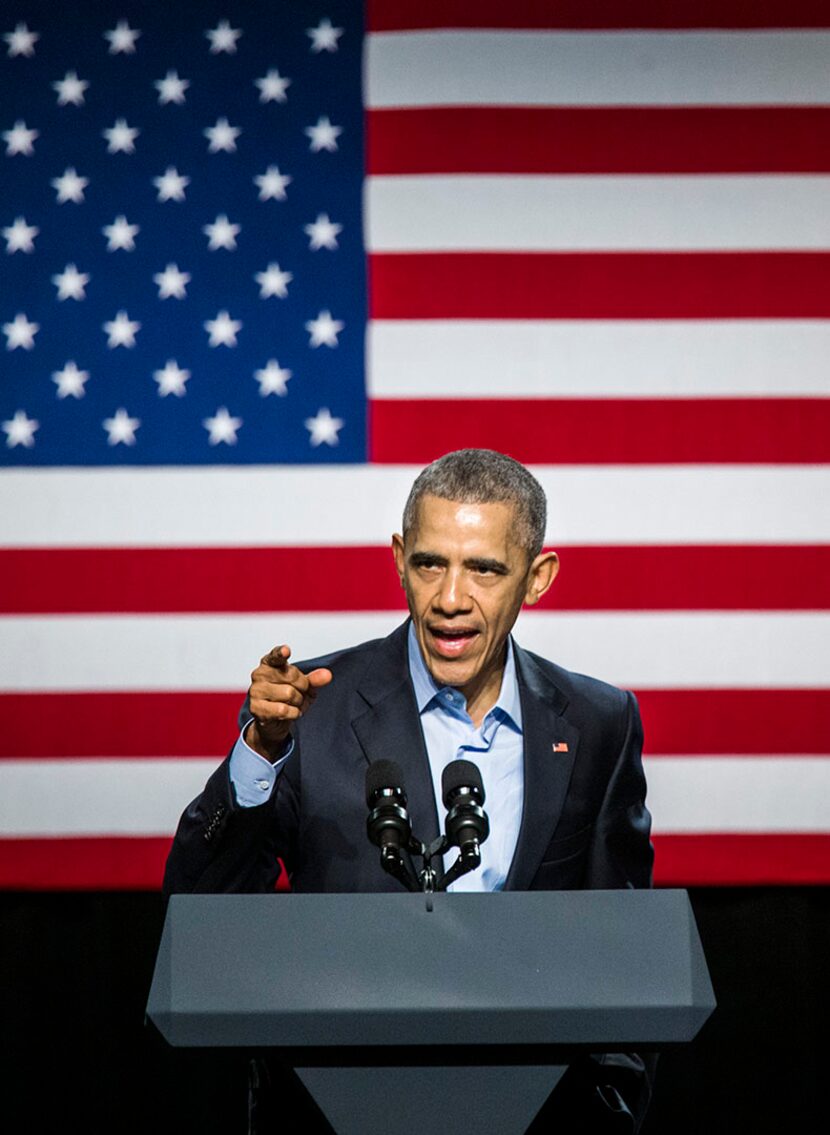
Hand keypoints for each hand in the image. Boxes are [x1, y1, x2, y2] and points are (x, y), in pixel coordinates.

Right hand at [245, 645, 332, 759]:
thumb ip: (314, 678)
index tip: (286, 651)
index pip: (276, 655)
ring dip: (298, 702)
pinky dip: (293, 713)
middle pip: (292, 676)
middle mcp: (259, 674)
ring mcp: (255, 691)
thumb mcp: (304, 686)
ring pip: (289, 694)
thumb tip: (327, 675)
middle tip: (299, 694)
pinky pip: (283, 710)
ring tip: (293, 704)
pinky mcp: (256, 708)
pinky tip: (289, 713)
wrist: (274, 721)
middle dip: (303, 688)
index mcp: (269, 663)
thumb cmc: (288, 698)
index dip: (281, 653)